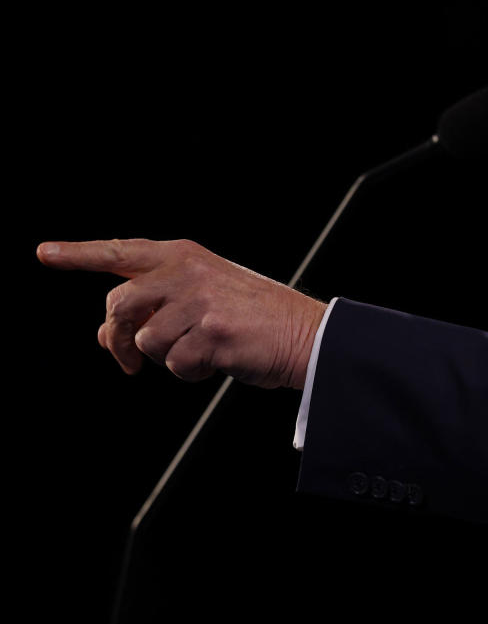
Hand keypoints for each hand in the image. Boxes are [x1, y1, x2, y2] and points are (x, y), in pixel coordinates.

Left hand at [36, 239, 326, 388]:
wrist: (305, 333)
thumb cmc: (254, 316)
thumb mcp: (204, 295)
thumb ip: (156, 304)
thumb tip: (105, 335)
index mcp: (184, 256)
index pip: (121, 252)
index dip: (79, 254)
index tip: (45, 253)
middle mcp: (187, 272)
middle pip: (119, 305)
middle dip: (116, 338)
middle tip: (124, 360)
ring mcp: (199, 302)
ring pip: (146, 341)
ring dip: (166, 357)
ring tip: (199, 352)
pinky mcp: (211, 334)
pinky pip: (175, 364)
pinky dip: (191, 372)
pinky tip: (216, 361)